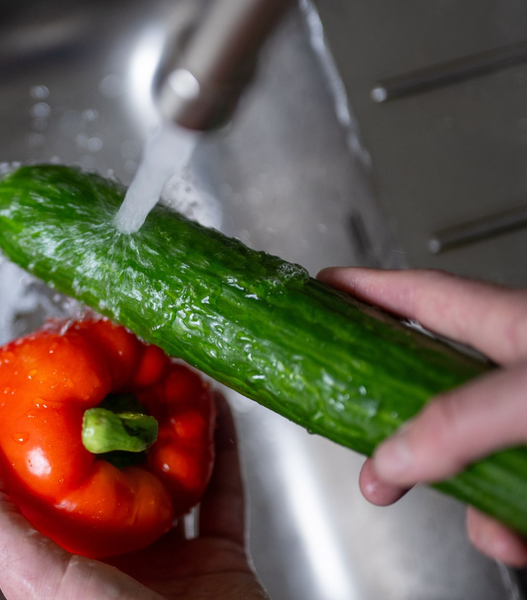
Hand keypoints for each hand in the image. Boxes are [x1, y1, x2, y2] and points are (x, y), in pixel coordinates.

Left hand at [0, 396, 266, 599]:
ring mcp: (172, 561)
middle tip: (119, 369)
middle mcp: (118, 561)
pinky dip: (225, 451)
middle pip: (119, 477)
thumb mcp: (36, 577)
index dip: (52, 437)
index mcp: (67, 567)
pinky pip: (226, 495)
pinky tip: (217, 406)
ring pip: (173, 479)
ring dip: (175, 428)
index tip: (52, 386)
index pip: (54, 491)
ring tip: (169, 376)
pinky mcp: (222, 561)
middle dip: (122, 424)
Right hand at [319, 267, 526, 566]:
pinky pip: (508, 491)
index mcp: (506, 324)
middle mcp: (512, 366)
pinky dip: (506, 522)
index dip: (362, 289)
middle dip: (387, 422)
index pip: (414, 294)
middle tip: (358, 443)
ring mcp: (524, 413)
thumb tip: (395, 457)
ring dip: (460, 495)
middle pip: (424, 383)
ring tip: (474, 524)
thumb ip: (461, 420)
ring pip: (469, 451)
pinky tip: (515, 536)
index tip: (321, 288)